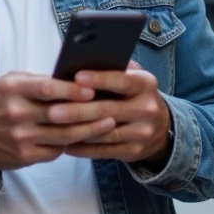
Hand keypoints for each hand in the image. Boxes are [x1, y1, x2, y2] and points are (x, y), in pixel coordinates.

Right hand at [0, 73, 115, 171]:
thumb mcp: (11, 83)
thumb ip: (40, 81)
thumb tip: (76, 80)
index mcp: (13, 89)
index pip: (48, 88)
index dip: (73, 90)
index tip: (93, 89)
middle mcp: (16, 114)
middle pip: (61, 114)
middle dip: (90, 112)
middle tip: (112, 108)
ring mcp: (20, 138)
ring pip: (64, 136)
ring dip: (89, 131)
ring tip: (108, 124)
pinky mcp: (24, 157)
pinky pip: (55, 150)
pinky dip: (72, 144)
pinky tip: (86, 138)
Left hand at [48, 63, 171, 165]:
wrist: (160, 126)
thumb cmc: (134, 94)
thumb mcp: (132, 76)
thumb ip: (113, 68)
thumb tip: (80, 62)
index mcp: (146, 84)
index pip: (122, 81)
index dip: (99, 79)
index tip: (76, 77)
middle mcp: (147, 108)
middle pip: (108, 110)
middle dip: (78, 110)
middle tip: (53, 110)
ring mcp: (142, 132)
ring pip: (104, 133)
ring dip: (77, 131)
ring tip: (54, 128)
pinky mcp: (134, 151)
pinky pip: (104, 151)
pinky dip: (83, 149)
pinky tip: (66, 145)